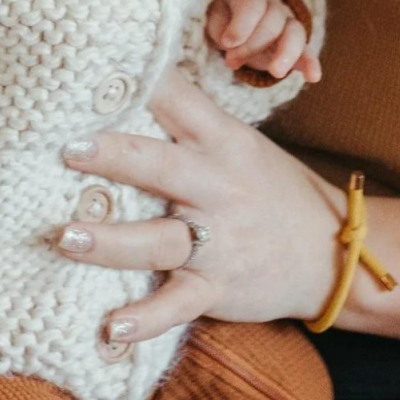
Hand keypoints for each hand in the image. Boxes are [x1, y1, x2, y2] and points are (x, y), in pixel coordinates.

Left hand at [60, 68, 344, 344]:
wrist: (331, 251)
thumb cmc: (271, 187)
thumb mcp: (239, 143)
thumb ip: (189, 123)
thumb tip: (124, 88)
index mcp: (223, 140)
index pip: (179, 100)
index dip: (140, 83)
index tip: (93, 71)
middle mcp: (218, 186)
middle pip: (161, 167)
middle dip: (114, 156)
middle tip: (67, 148)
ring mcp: (218, 241)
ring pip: (158, 239)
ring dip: (111, 242)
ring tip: (67, 237)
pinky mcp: (216, 288)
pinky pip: (177, 305)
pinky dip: (146, 319)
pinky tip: (113, 329)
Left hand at [205, 0, 321, 82]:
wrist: (241, 20)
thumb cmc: (225, 18)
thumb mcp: (214, 16)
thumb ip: (219, 25)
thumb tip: (229, 42)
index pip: (253, 4)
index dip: (241, 24)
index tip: (227, 43)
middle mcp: (275, 7)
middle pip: (272, 21)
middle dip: (252, 45)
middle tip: (231, 62)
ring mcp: (289, 25)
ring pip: (295, 33)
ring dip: (286, 53)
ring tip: (276, 72)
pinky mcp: (297, 46)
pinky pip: (307, 52)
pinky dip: (311, 64)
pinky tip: (313, 76)